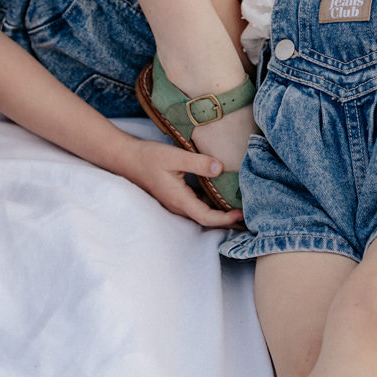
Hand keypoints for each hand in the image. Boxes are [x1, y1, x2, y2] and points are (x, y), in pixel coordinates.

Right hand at [116, 134, 242, 226]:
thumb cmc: (148, 157)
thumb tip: (220, 168)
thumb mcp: (175, 157)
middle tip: (250, 215)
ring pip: (202, 213)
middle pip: (207, 220)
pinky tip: (222, 195)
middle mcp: (178, 205)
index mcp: (179, 199)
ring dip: (220, 213)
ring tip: (241, 207)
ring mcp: (176, 202)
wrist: (126, 158)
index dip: (226, 219)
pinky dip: (212, 204)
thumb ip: (198, 163)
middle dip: (228, 220)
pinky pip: (197, 204)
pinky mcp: (175, 195)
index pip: (207, 217)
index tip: (242, 214)